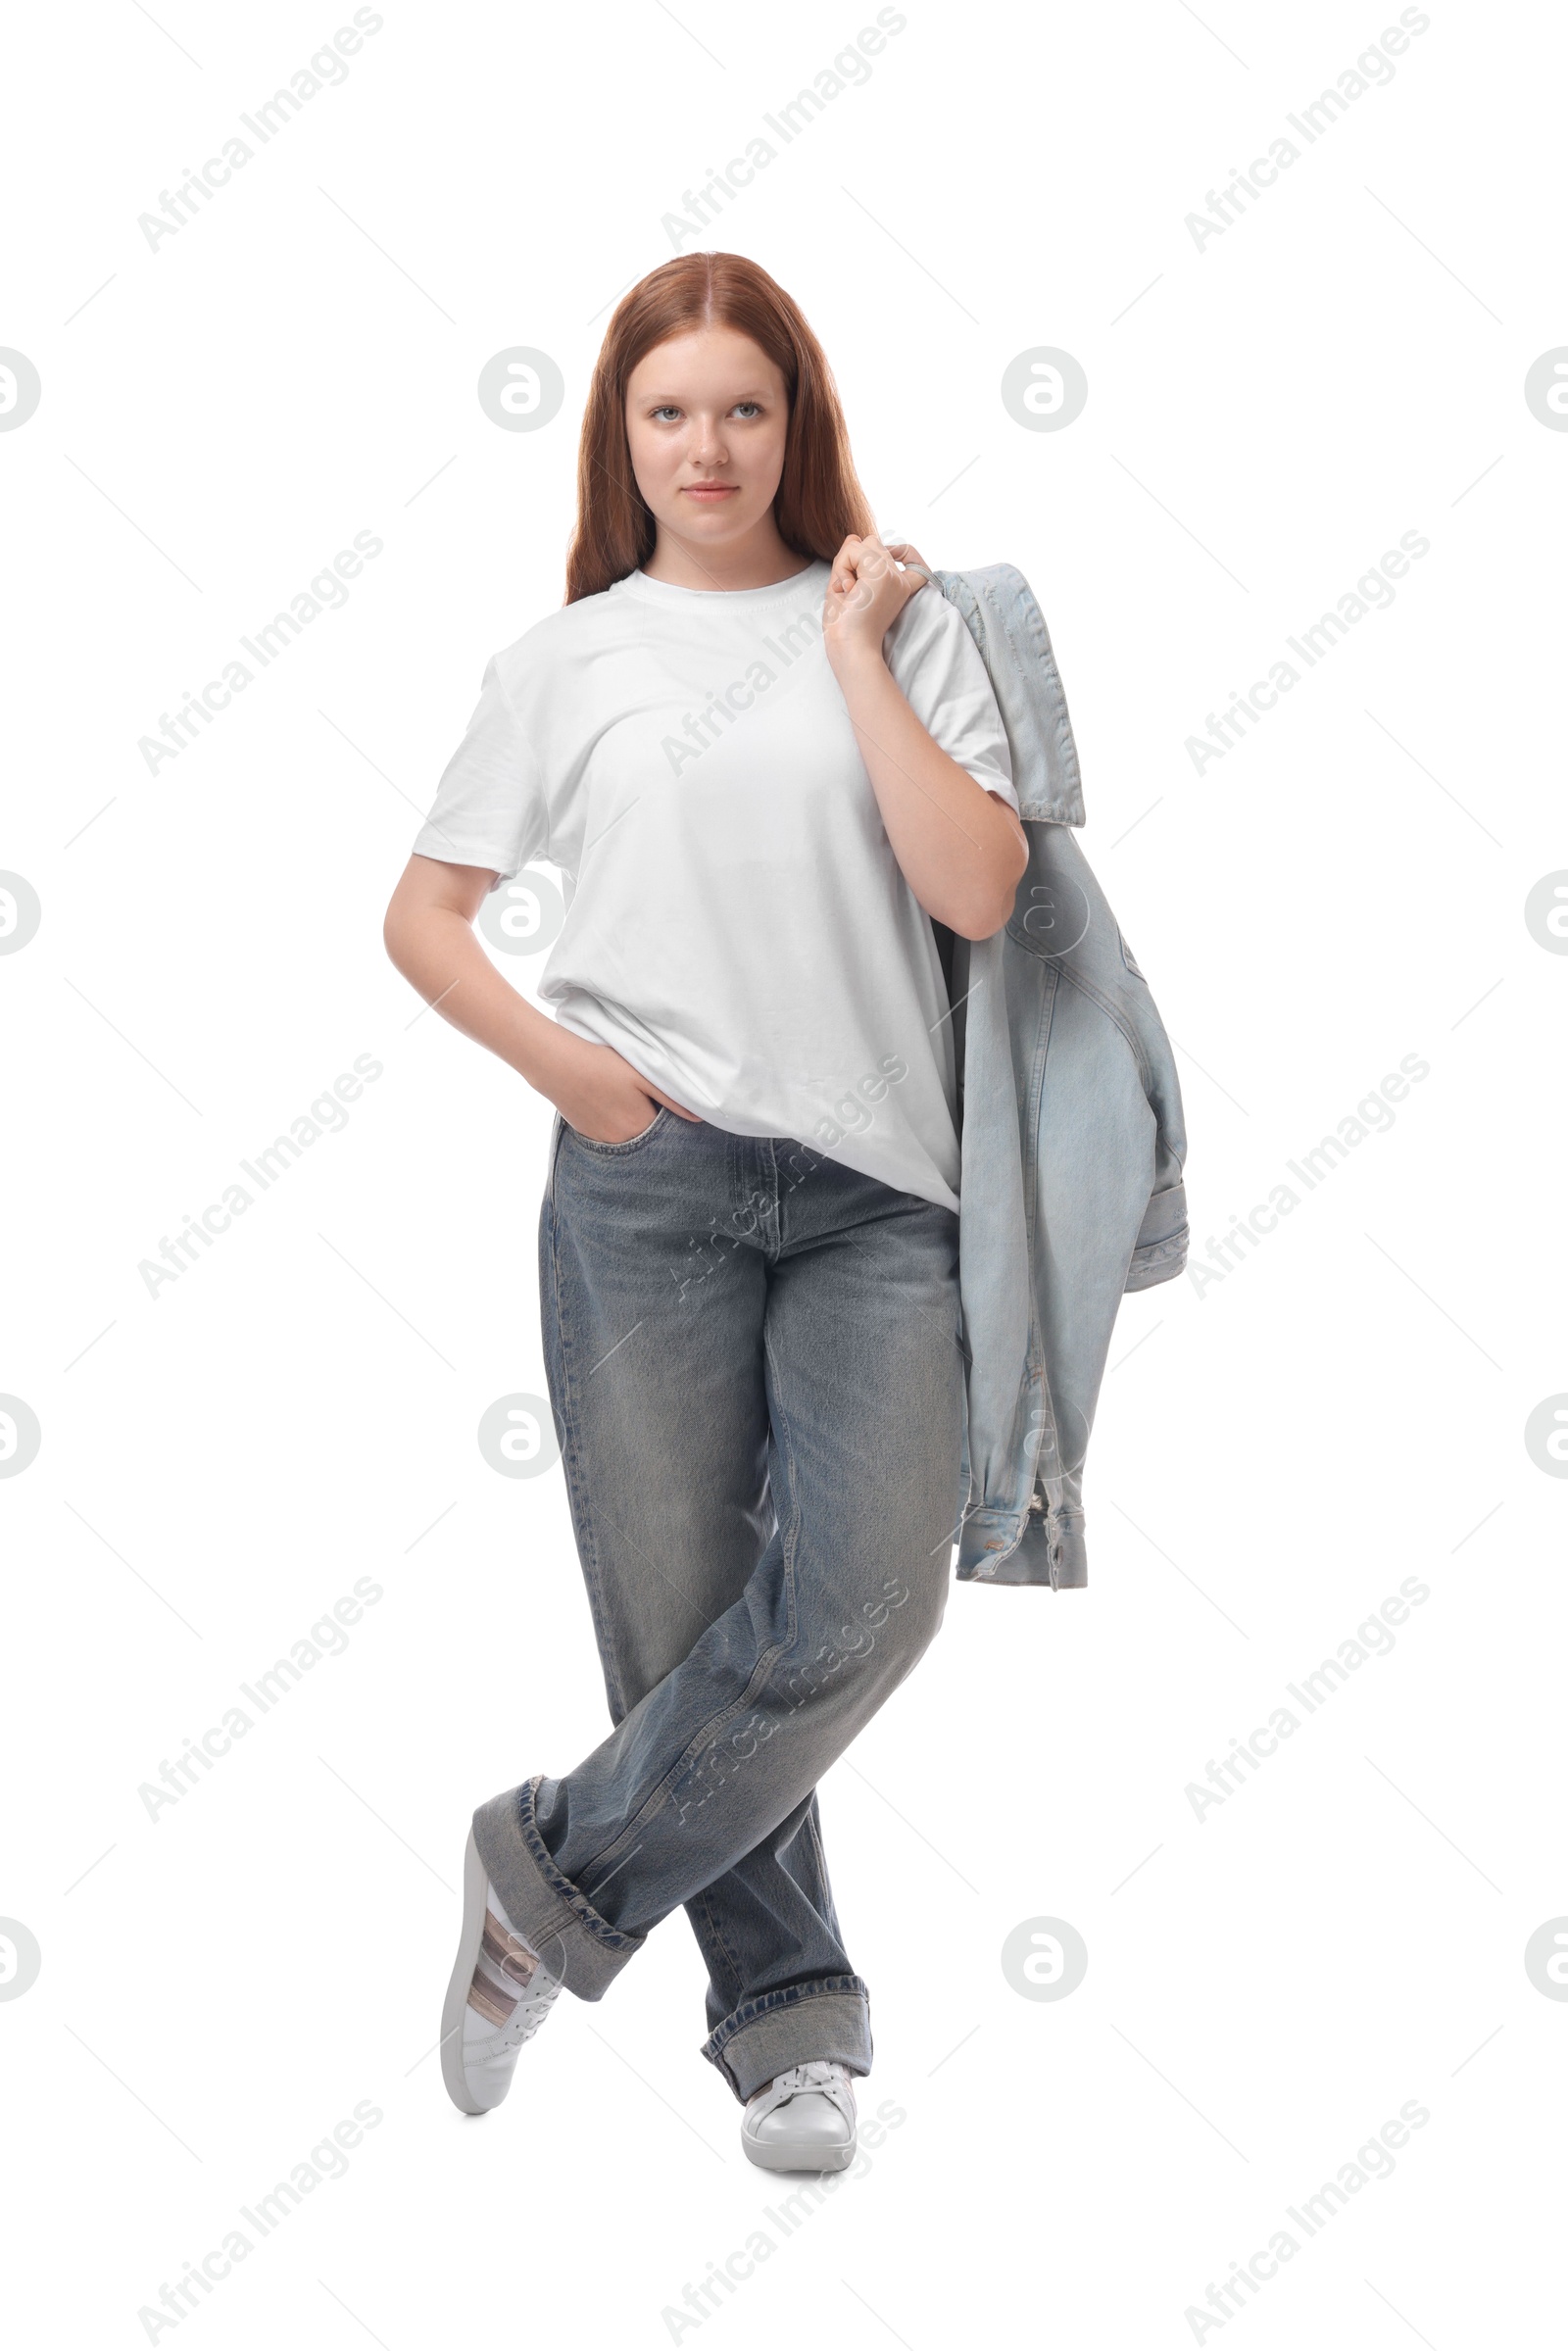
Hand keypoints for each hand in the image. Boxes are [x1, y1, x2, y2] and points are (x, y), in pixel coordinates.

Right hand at [543, 1029, 700, 1144]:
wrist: (557, 1065)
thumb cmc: (602, 1065)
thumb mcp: (642, 1076)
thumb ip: (672, 1099)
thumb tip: (699, 1118)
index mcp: (641, 1127)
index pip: (668, 1135)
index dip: (671, 1121)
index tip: (667, 1107)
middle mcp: (623, 1143)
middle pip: (649, 1141)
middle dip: (654, 1127)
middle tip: (647, 1101)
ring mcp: (603, 1143)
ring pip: (630, 1141)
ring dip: (634, 1128)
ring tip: (626, 1102)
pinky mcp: (588, 1137)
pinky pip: (611, 1139)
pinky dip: (616, 1128)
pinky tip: (610, 1107)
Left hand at [822, 531, 930, 674]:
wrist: (850, 647)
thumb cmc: (845, 626)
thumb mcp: (846, 586)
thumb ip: (851, 560)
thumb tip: (855, 537)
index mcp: (898, 586)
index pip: (908, 554)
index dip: (899, 550)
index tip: (889, 561)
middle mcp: (900, 579)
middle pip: (872, 544)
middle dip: (851, 561)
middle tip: (849, 592)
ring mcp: (893, 575)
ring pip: (864, 543)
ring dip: (845, 564)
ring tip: (848, 592)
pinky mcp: (882, 574)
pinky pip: (855, 549)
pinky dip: (842, 567)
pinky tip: (847, 589)